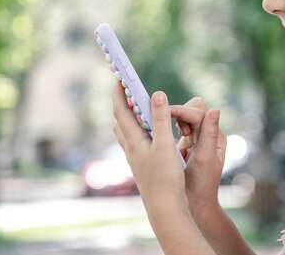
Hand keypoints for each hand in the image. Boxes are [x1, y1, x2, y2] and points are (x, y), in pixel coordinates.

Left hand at [112, 83, 185, 213]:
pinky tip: (148, 134)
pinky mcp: (143, 166)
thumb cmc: (165, 177)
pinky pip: (135, 142)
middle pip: (120, 120)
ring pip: (126, 133)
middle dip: (121, 103)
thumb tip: (156, 93)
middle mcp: (131, 148)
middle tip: (125, 88)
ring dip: (128, 117)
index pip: (122, 111)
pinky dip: (137, 130)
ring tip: (134, 107)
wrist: (165, 208)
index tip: (118, 77)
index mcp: (134, 140)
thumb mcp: (166, 144)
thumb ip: (161, 118)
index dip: (119, 93)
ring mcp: (136, 158)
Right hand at [170, 98, 226, 219]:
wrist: (196, 204)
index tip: (166, 114)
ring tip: (170, 136)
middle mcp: (208, 134)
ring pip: (185, 116)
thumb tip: (216, 110)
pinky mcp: (187, 144)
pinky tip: (163, 137)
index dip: (182, 111)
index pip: (199, 112)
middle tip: (172, 130)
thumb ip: (209, 135)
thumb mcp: (205, 159)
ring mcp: (197, 138)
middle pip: (193, 109)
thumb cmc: (202, 185)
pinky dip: (170, 127)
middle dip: (179, 113)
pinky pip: (178, 127)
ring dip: (174, 120)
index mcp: (216, 137)